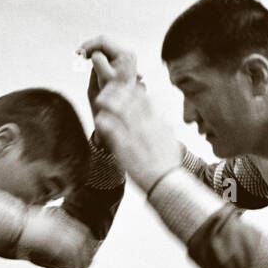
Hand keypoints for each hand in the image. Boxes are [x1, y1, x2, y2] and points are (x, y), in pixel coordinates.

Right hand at [77, 35, 141, 119]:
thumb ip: (99, 62)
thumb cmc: (114, 91)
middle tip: (77, 54)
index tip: (78, 53)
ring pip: (104, 45)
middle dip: (89, 47)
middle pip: (104, 41)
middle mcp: (127, 51)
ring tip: (82, 57)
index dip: (88, 45)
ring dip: (92, 50)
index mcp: (124, 53)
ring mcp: (125, 53)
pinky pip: (106, 51)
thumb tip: (94, 53)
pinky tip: (89, 59)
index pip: (103, 41)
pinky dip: (97, 54)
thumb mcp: (104, 77)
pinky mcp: (122, 57)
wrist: (123, 101)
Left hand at [92, 75, 179, 194]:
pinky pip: (111, 129)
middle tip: (106, 90)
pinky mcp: (125, 147)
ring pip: (119, 109)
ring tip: (99, 101)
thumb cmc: (168, 162)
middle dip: (116, 91)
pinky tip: (98, 120)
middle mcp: (146, 124)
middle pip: (129, 98)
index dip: (130, 88)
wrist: (166, 180)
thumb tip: (162, 116)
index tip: (122, 87)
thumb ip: (163, 125)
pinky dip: (104, 122)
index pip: (143, 96)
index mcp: (156, 121)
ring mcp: (135, 135)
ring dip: (108, 102)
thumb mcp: (169, 138)